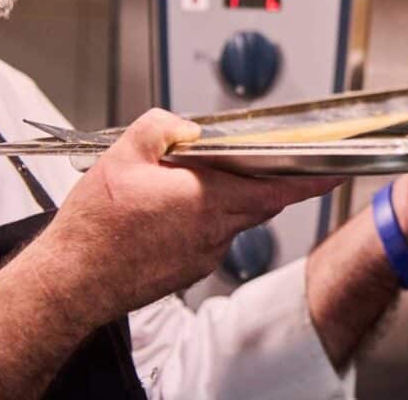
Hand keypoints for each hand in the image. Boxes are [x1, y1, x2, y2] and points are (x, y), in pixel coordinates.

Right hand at [37, 109, 343, 322]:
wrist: (71, 282)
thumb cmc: (97, 227)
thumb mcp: (123, 155)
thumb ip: (161, 127)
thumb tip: (184, 125)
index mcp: (209, 199)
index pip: (280, 187)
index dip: (313, 179)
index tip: (336, 171)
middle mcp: (216, 231)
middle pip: (259, 201)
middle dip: (263, 180)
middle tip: (258, 161)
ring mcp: (204, 255)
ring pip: (233, 219)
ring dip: (223, 200)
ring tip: (186, 184)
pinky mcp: (189, 270)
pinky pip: (210, 238)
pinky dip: (201, 221)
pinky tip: (168, 213)